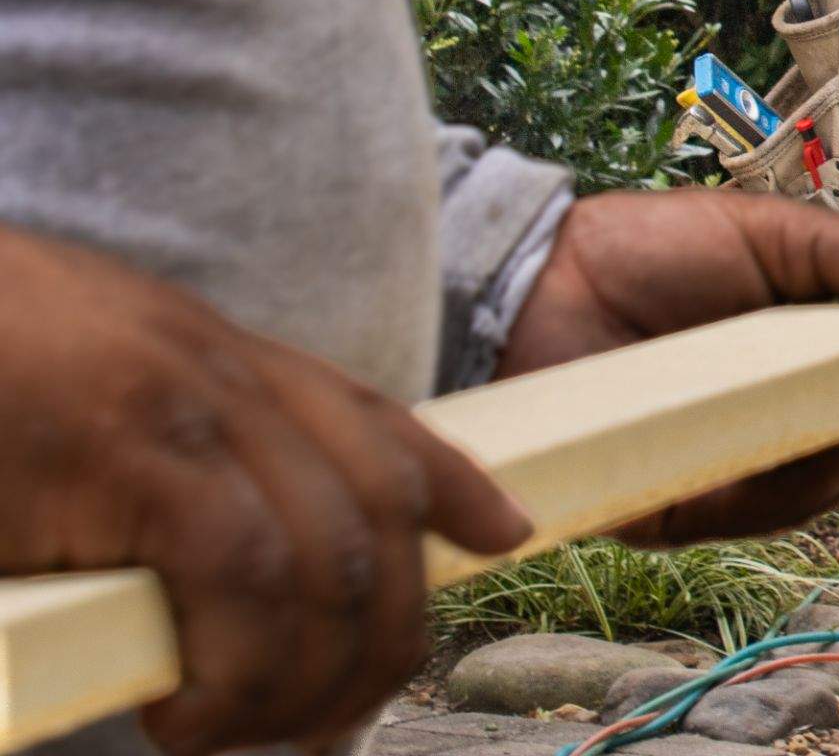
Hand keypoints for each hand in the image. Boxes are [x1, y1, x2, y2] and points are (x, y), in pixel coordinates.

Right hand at [0, 224, 531, 755]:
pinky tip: (185, 718)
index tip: (502, 535)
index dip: (454, 484)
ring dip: (304, 677)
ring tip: (238, 733)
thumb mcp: (97, 402)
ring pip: (324, 561)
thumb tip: (216, 566)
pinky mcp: (129, 457)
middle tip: (326, 721)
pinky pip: (240, 576)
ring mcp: (189, 412)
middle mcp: (229, 377)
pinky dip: (233, 669)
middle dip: (381, 636)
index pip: (377, 418)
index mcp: (225, 360)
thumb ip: (178, 459)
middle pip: (377, 513)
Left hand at [496, 190, 838, 543]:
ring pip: (822, 482)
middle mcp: (758, 419)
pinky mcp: (677, 505)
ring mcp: (720, 466)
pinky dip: (814, 483)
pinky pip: (759, 506)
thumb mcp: (755, 233)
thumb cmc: (637, 249)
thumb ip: (833, 254)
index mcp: (782, 358)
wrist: (533, 281)